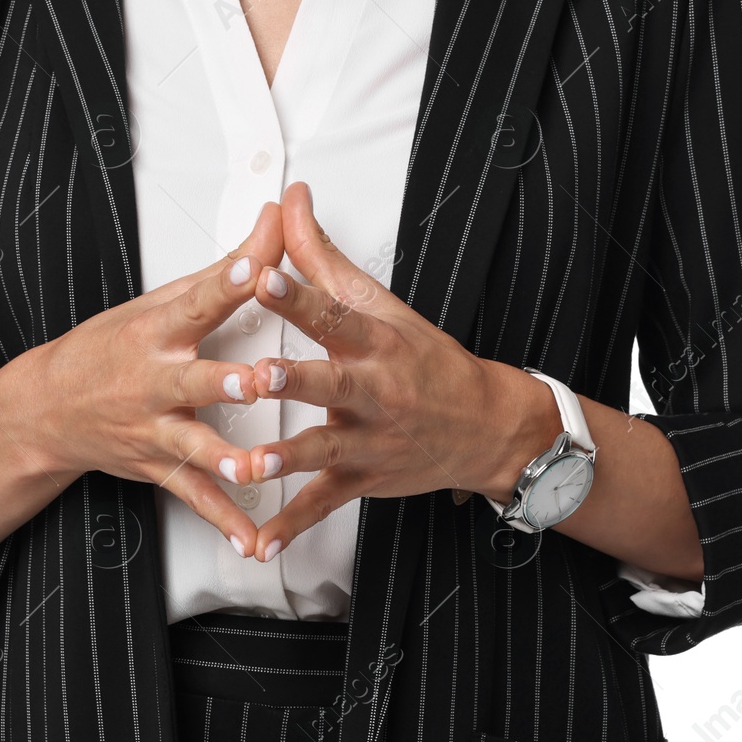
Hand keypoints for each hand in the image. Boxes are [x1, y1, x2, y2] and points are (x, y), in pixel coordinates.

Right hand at [22, 201, 286, 552]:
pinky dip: (223, 521)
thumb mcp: (159, 302)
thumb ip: (227, 269)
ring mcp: (154, 429)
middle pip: (192, 380)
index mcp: (155, 333)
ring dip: (224, 458)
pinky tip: (252, 540)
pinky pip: (195, 496)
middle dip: (223, 382)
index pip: (194, 304)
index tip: (251, 269)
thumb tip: (278, 219)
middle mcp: (152, 382)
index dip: (224, 286)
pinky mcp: (158, 467)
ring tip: (256, 469)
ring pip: (193, 445)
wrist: (47, 408)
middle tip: (255, 381)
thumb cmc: (110, 348)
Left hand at [238, 183, 559, 559]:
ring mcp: (370, 440)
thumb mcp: (380, 303)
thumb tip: (289, 199)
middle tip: (259, 376)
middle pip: (332, 382)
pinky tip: (260, 542)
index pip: (335, 312)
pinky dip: (292, 526)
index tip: (263, 274)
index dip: (299, 293)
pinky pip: (324, 505)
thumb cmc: (424, 359)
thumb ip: (322, 255)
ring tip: (253, 465)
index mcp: (376, 342)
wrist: (487, 427)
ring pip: (326, 449)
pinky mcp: (364, 479)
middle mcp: (375, 391)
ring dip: (289, 458)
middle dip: (295, 380)